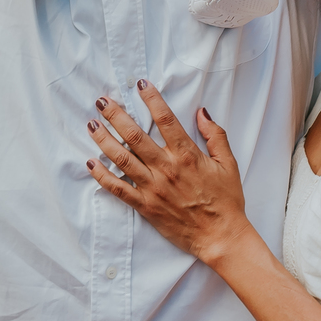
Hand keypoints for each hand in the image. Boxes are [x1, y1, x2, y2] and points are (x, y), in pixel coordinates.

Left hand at [86, 82, 247, 266]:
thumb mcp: (228, 164)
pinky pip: (119, 189)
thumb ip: (215, 135)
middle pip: (135, 135)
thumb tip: (202, 111)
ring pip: (122, 159)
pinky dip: (103, 177)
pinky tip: (91, 163)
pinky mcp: (145, 206)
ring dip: (104, 140)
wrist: (221, 236)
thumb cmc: (226, 200)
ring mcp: (153, 188)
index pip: (166, 119)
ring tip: (91, 124)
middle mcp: (167, 168)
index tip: (140, 84)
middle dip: (116, 115)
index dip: (152, 99)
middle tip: (101, 100)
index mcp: (187, 155)